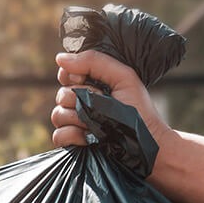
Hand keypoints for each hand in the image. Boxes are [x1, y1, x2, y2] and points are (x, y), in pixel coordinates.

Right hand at [50, 50, 167, 147]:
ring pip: (57, 115)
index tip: (86, 81)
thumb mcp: (123, 77)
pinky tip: (88, 138)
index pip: (66, 74)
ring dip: (76, 118)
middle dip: (79, 99)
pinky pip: (58, 135)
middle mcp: (81, 103)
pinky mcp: (74, 142)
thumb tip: (60, 59)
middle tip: (101, 105)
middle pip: (61, 95)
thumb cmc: (139, 110)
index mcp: (91, 85)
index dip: (71, 76)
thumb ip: (94, 61)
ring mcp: (76, 124)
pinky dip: (72, 136)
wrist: (146, 143)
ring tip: (96, 123)